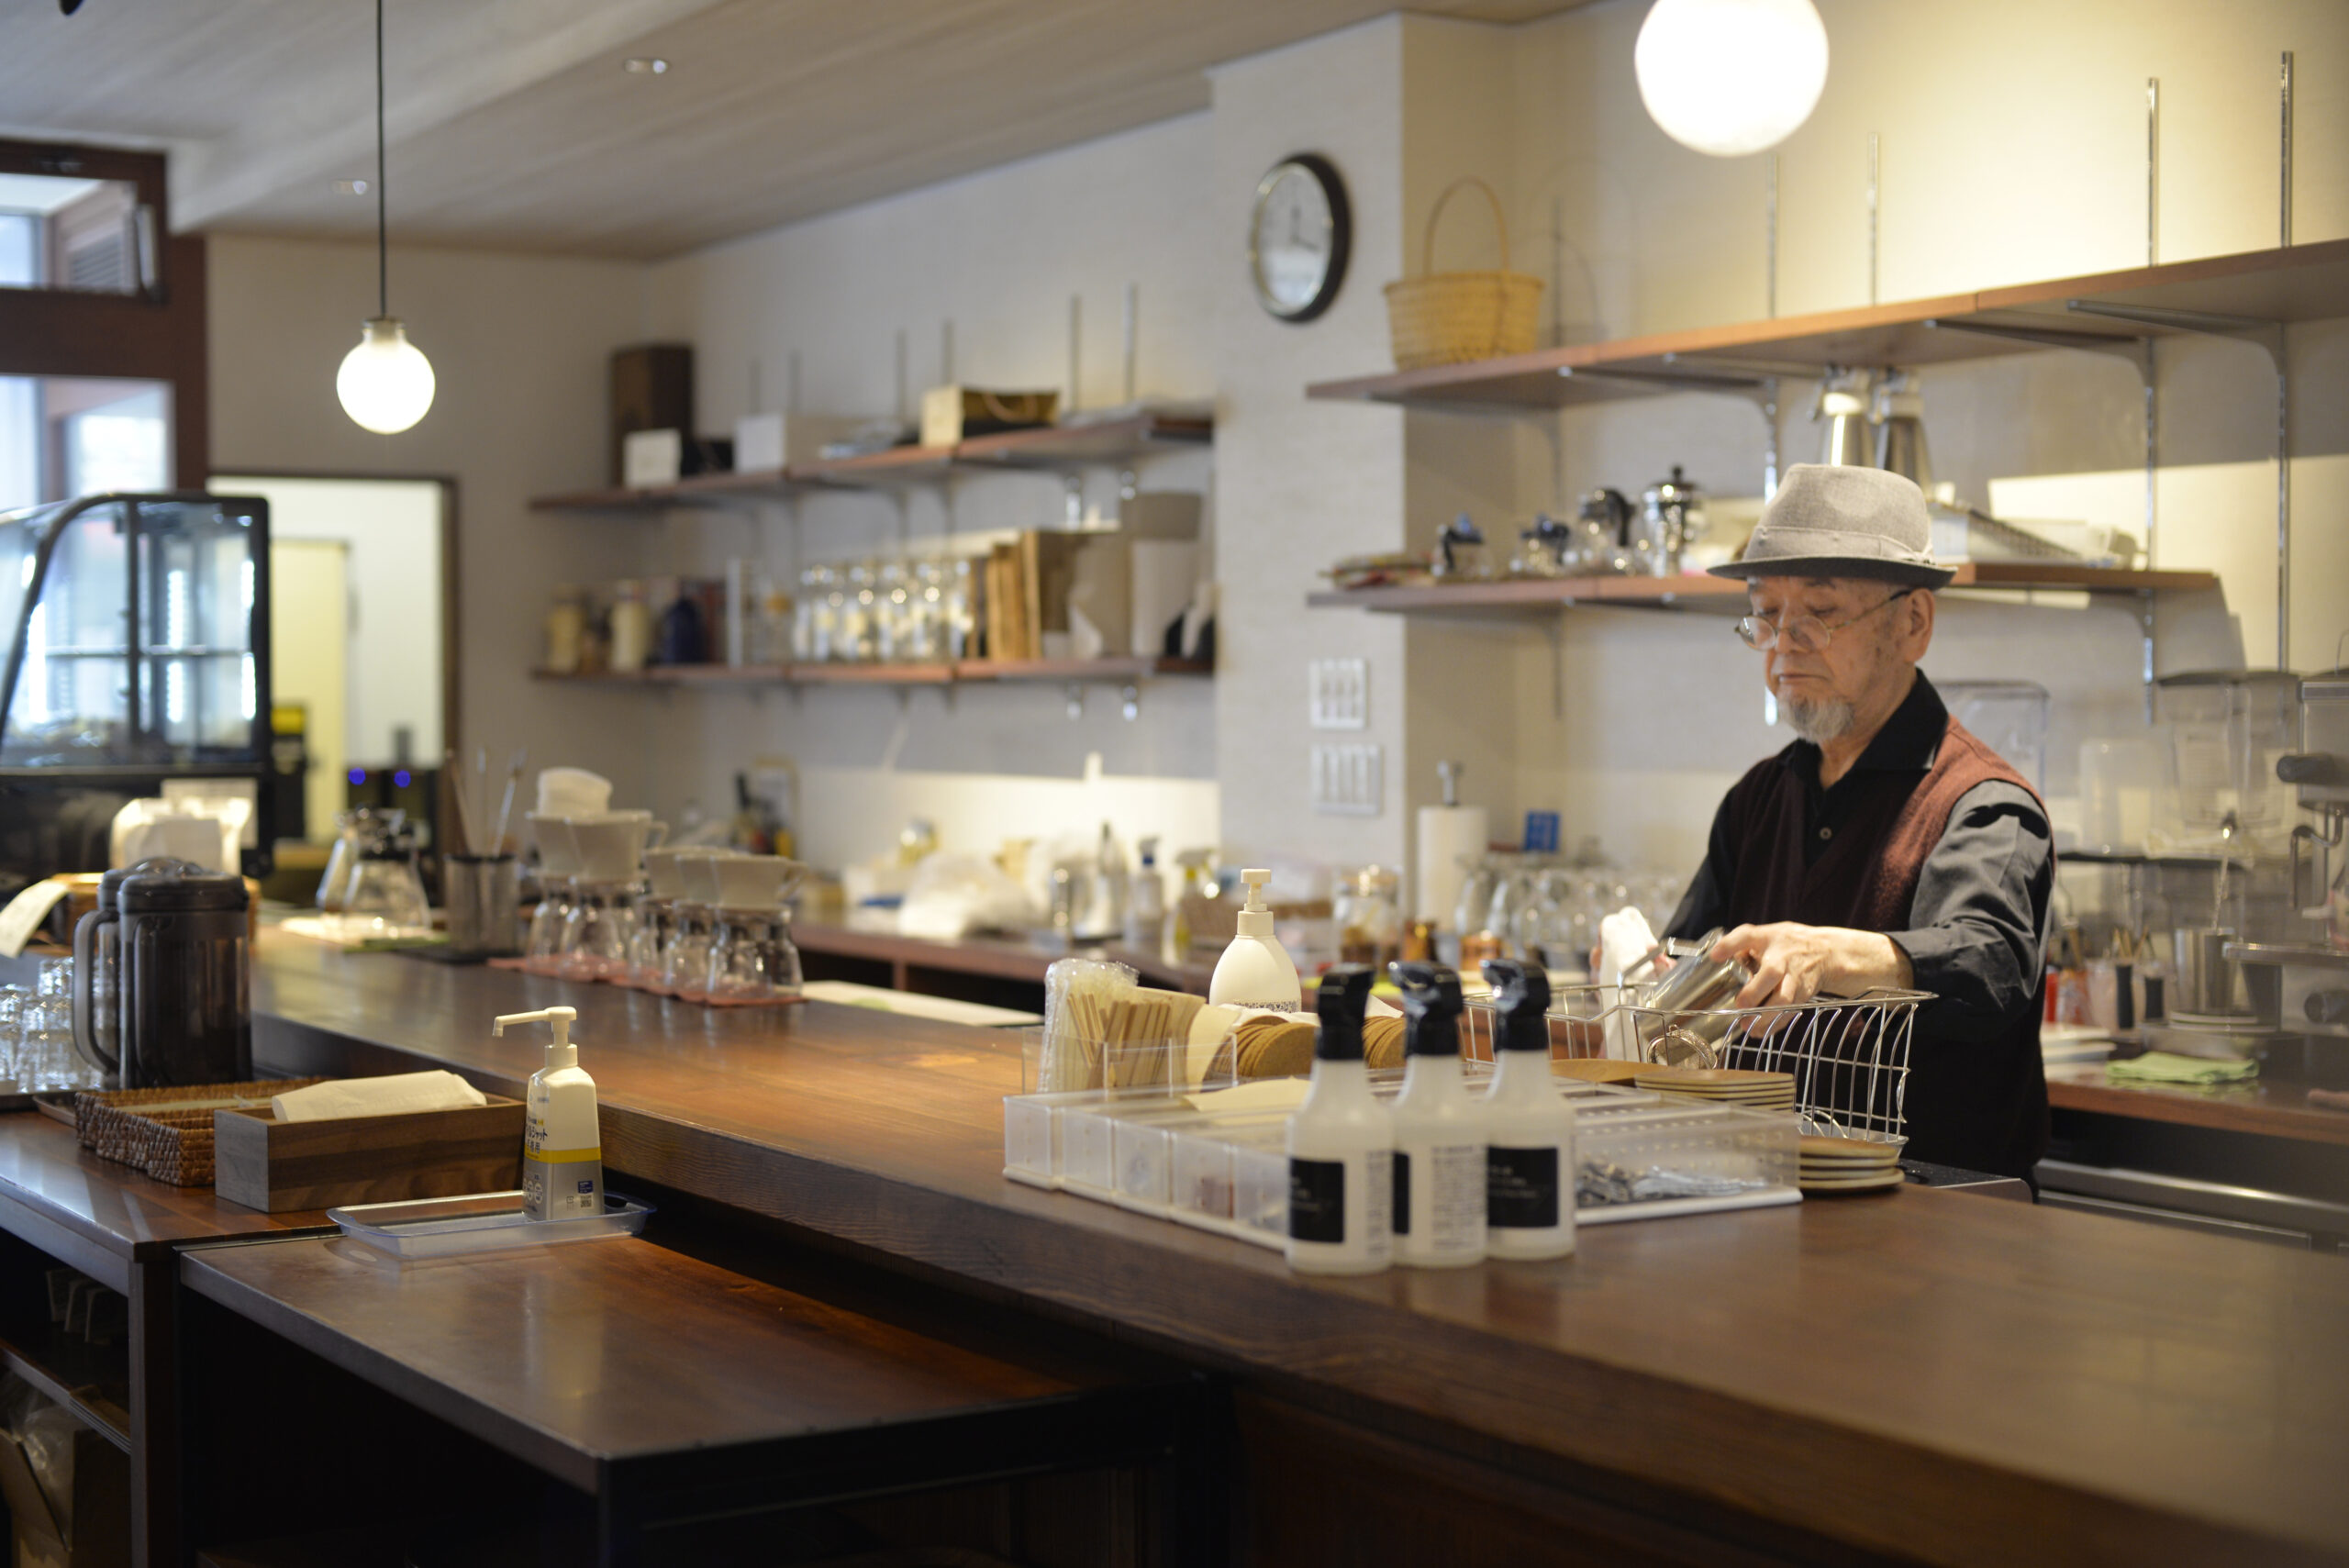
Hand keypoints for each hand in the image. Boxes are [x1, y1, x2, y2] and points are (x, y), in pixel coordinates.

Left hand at [1711, 922, 1911, 1008]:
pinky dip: (1776, 1024)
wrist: (1827, 952)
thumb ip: (1741, 945)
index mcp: (1768, 938)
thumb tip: (1715, 958)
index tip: (1715, 956)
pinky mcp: (1803, 993)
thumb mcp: (1765, 935)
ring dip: (1765, 1015)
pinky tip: (1760, 1032)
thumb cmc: (1786, 943)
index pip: (1747, 935)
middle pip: (1772, 972)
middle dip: (1755, 992)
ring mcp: (1795, 976)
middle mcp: (1783, 957)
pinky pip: (1790, 1011)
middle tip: (1740, 1004)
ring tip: (1747, 1026)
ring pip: (1784, 998)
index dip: (1730, 945)